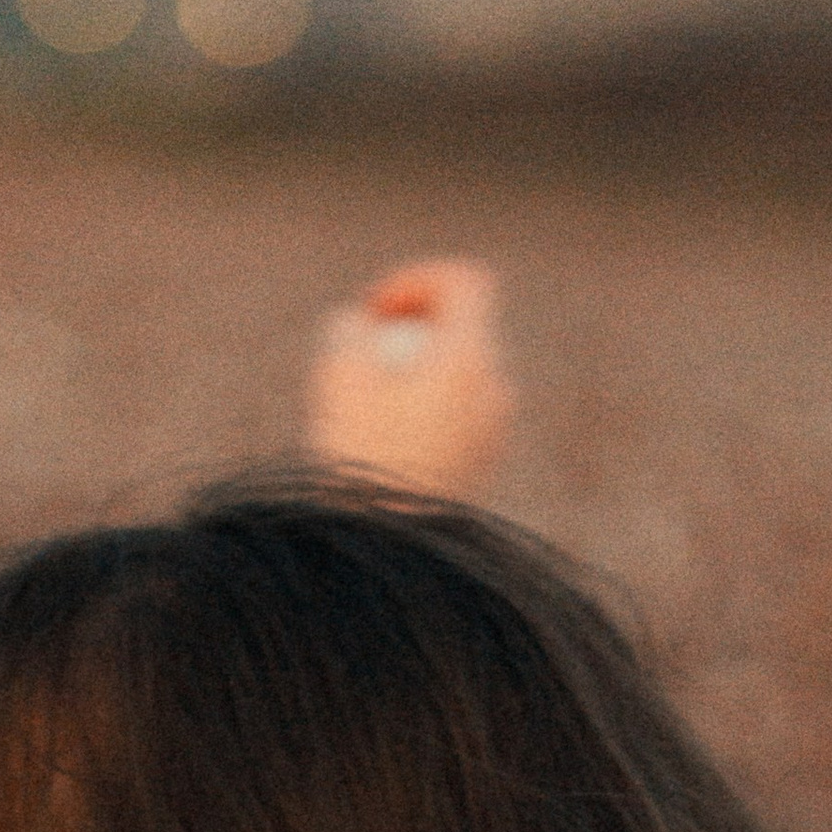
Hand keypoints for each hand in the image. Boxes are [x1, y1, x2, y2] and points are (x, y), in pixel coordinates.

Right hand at [303, 258, 513, 502]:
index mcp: (470, 356)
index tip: (373, 311)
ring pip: (453, 381)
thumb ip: (345, 333)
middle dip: (406, 335)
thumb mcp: (337, 381)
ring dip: (409, 381)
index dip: (416, 281)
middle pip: (457, 333)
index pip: (464, 283)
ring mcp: (492, 431)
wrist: (391, 550)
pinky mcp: (479, 469)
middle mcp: (494, 388)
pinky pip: (453, 422)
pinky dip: (418, 418)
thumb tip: (353, 322)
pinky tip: (376, 453)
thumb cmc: (362, 462)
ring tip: (359, 414)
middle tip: (357, 361)